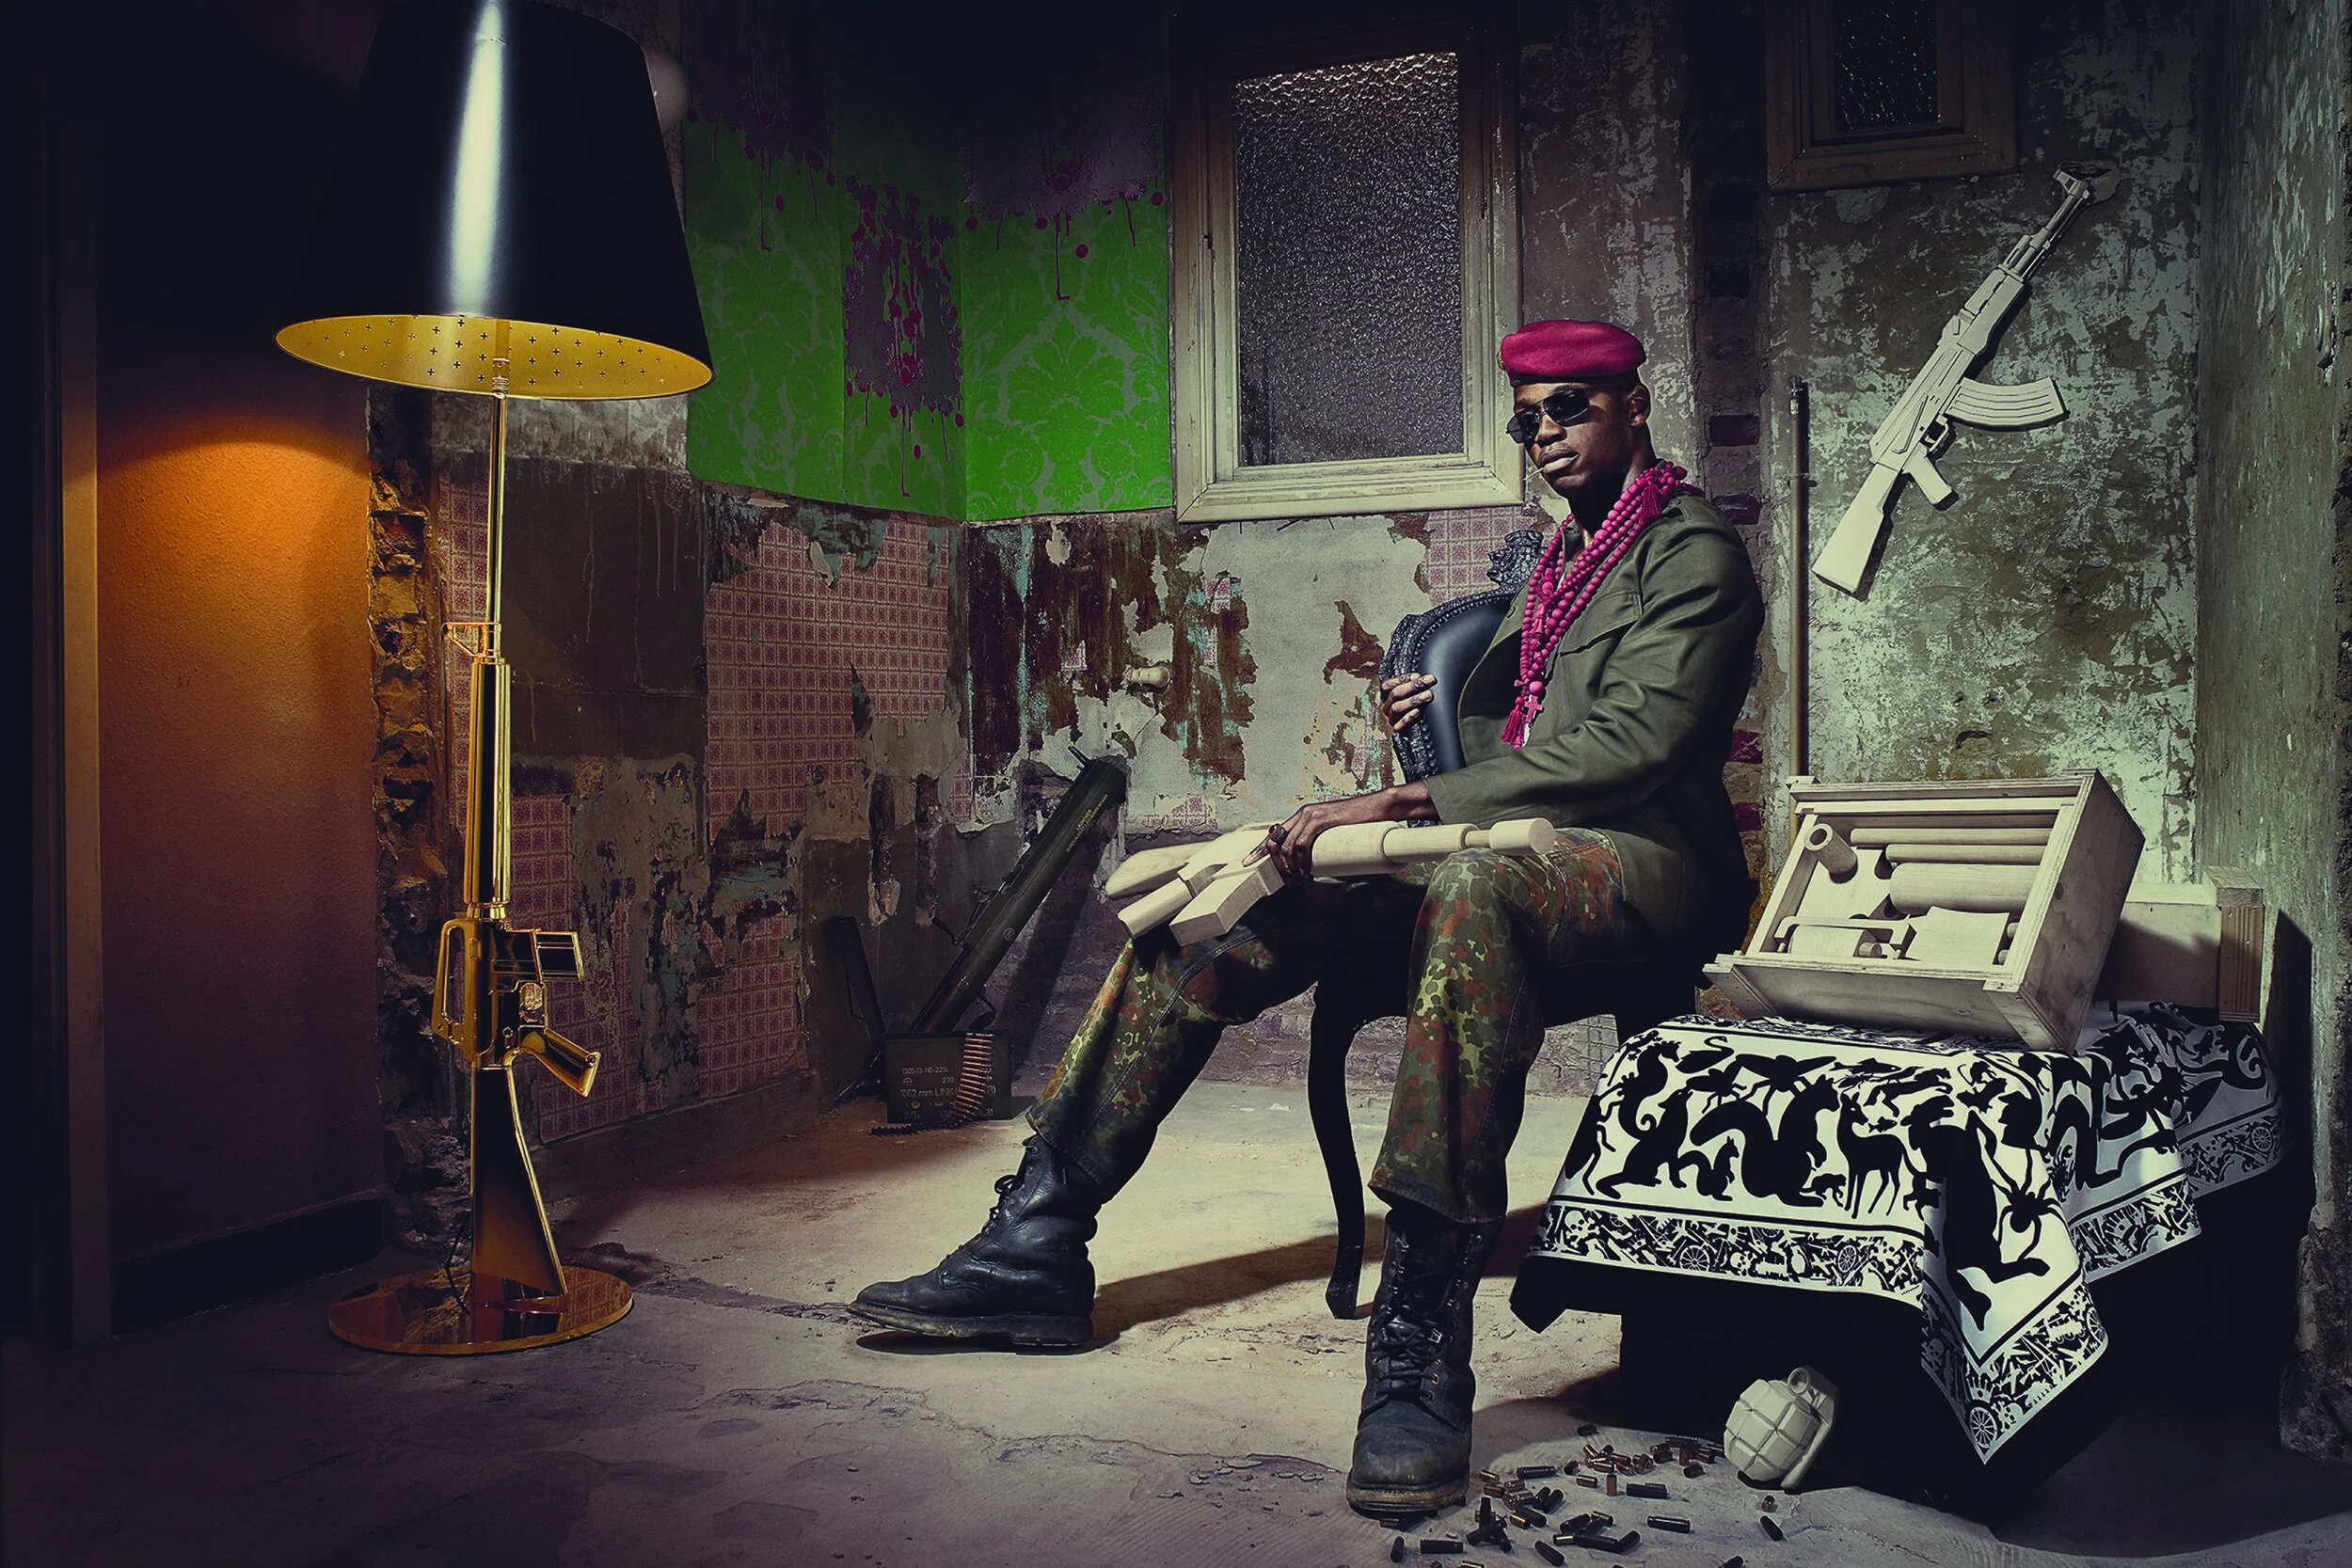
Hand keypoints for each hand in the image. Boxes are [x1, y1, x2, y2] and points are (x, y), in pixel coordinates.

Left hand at [1258, 782, 1434, 881]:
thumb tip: (1313, 863)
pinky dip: (1300, 861)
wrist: (1377, 808)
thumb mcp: (1333, 832)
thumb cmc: (1359, 823)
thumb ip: (1322, 842)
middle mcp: (1302, 813)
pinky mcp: (1321, 819)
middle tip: (1285, 879)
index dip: (1259, 848)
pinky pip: (1301, 844)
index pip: (1274, 833)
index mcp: (1302, 816)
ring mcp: (1310, 815)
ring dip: (1290, 868)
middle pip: (1275, 840)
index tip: (1248, 861)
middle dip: (1274, 864)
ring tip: (1300, 880)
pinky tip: (1305, 872)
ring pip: (1287, 846)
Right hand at [1380, 672, 1435, 731]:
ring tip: (1427, 695)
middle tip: (1428, 681)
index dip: (1402, 679)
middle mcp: (1388, 707)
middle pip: (1395, 694)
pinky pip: (1399, 726)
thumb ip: (1415, 685)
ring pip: (1396, 708)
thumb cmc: (1418, 707)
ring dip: (1413, 700)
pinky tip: (1417, 712)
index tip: (1417, 676)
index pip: (1388, 685)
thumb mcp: (1415, 694)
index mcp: (1388, 696)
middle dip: (1413, 686)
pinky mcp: (1398, 731)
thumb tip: (1425, 678)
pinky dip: (1408, 718)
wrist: (1419, 730)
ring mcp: (1392, 719)